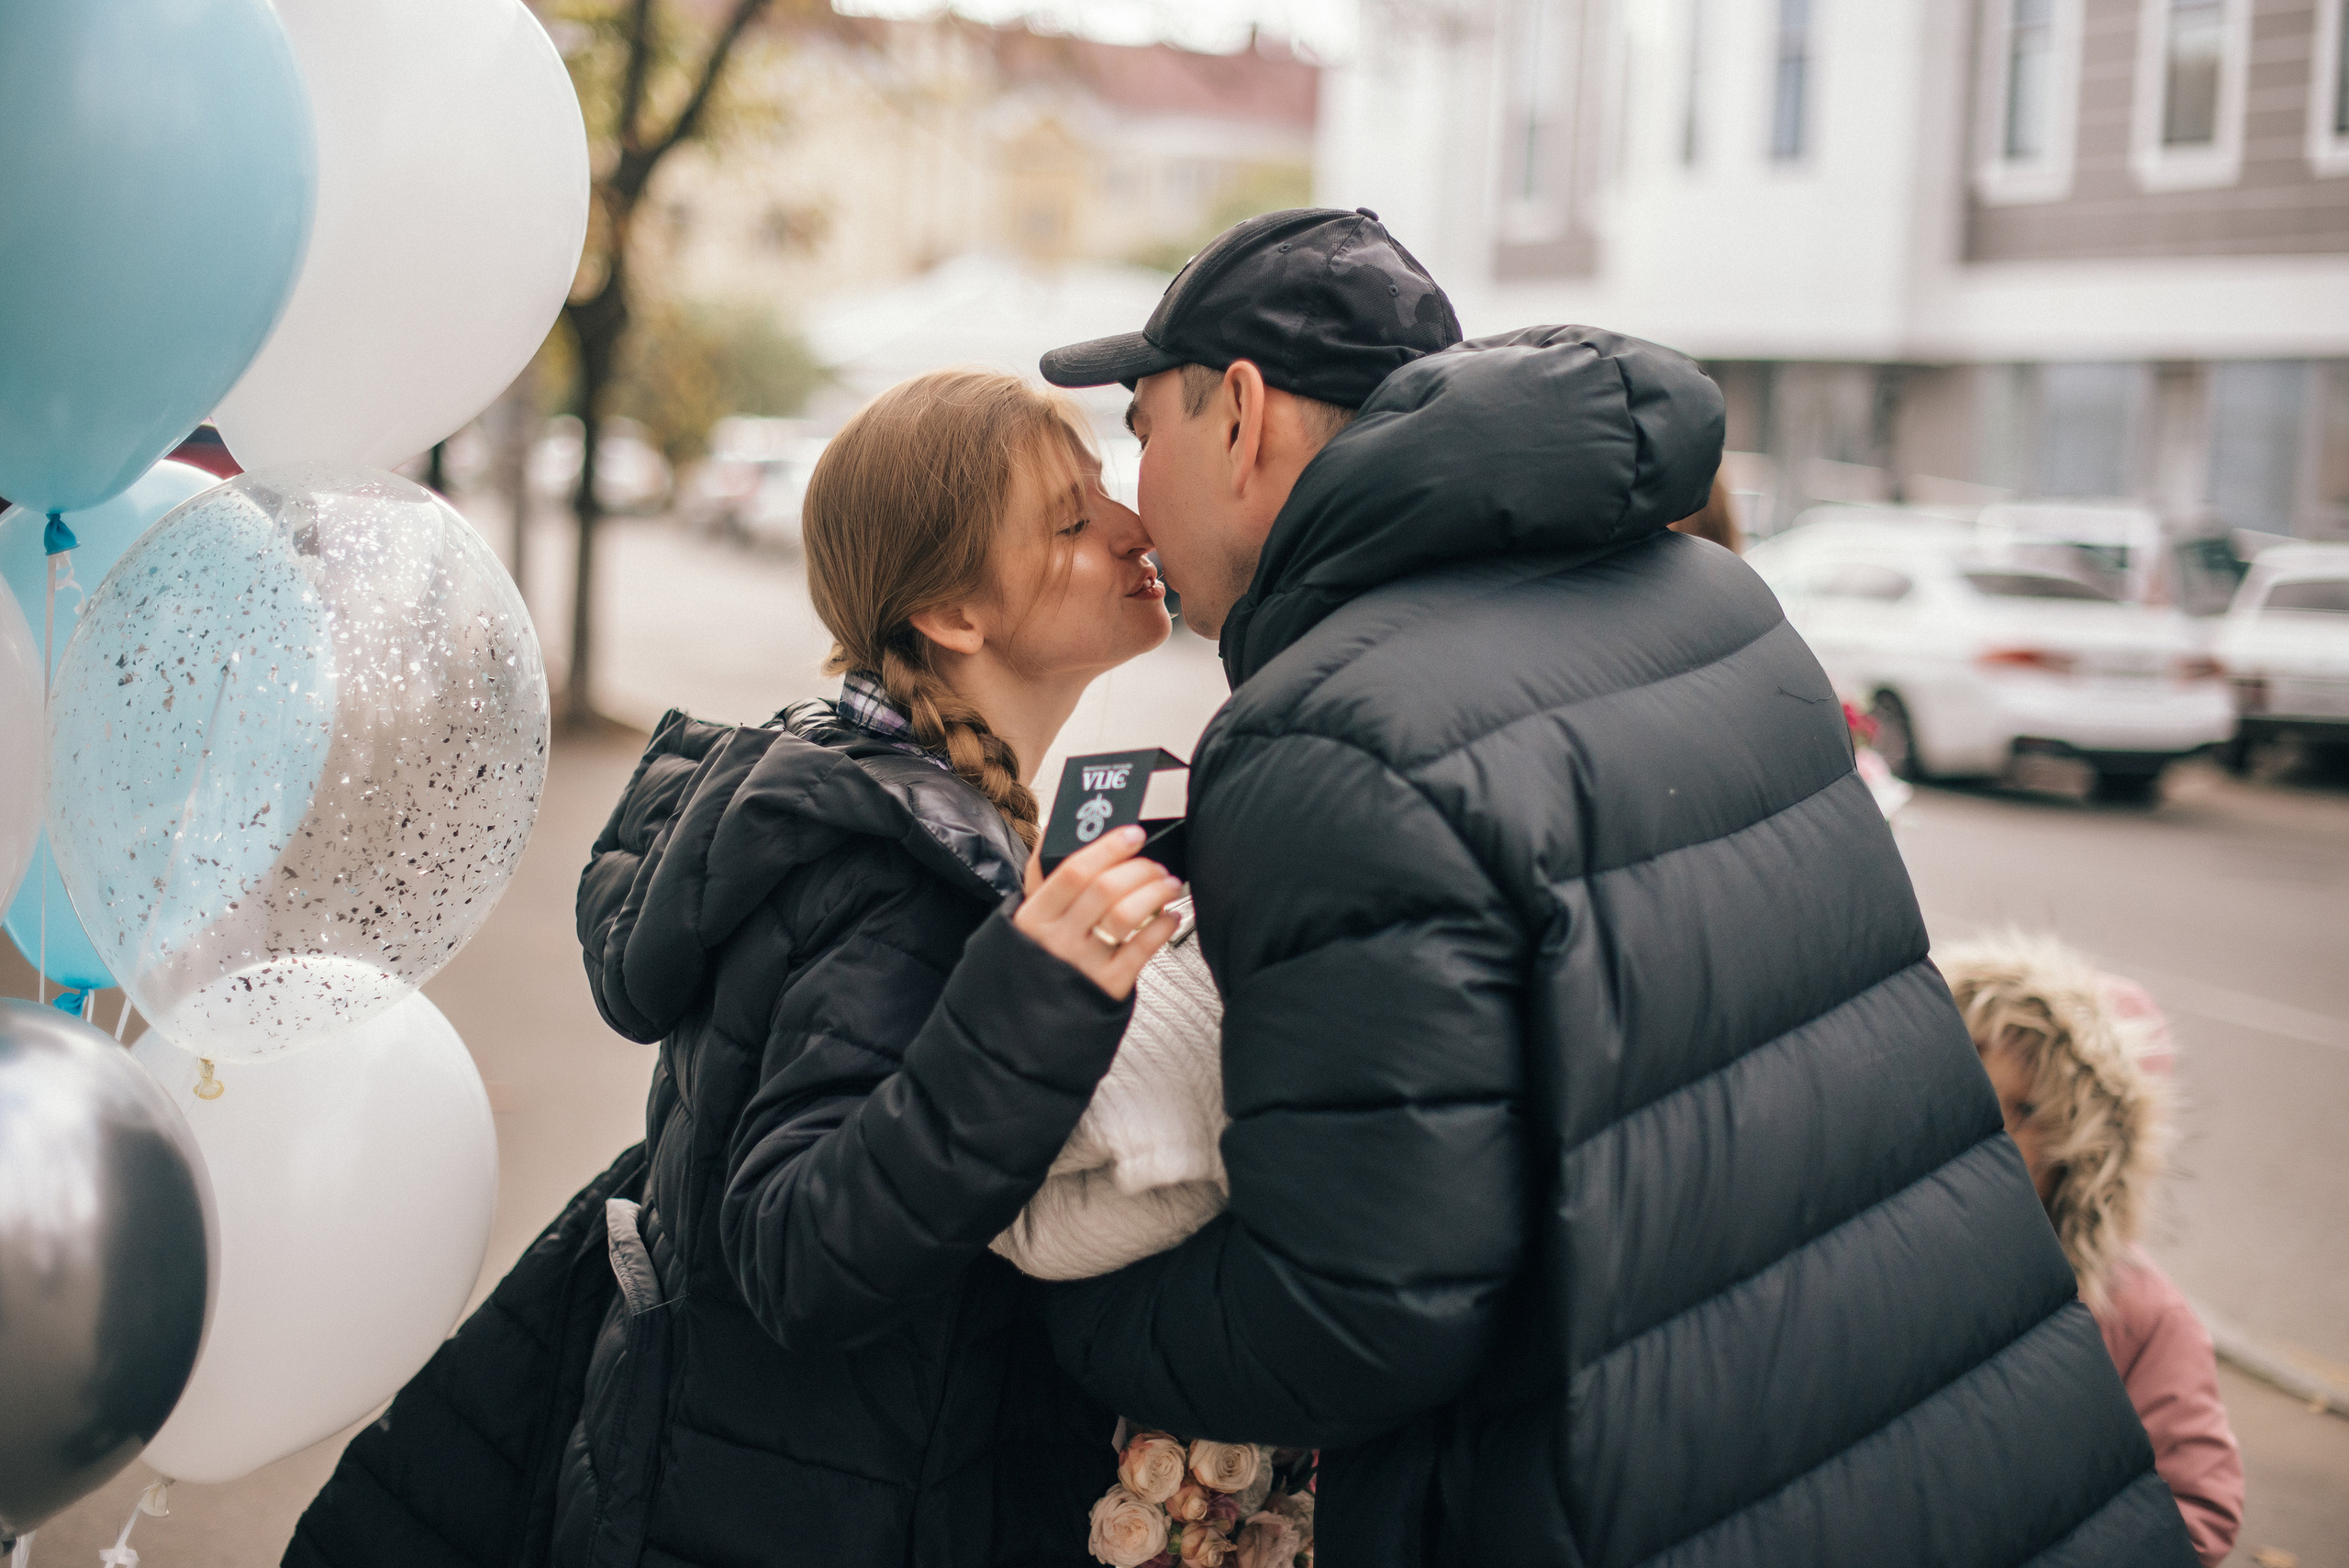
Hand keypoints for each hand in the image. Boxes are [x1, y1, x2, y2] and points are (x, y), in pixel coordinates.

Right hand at [1015, 825, 1181, 999]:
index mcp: (1034, 916)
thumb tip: (1056, 828)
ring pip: (1126, 916)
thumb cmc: (1035, 960)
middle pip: (1105, 889)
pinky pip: (1141, 950)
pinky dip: (1162, 927)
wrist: (1028, 1023)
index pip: (1074, 871)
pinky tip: (1170, 917)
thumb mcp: (1025, 919)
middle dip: (1140, 869)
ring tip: (1168, 885)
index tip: (1133, 835)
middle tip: (1156, 864)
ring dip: (1155, 893)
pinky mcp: (1108, 986)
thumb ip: (1042, 877)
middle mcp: (1058, 939)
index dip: (1108, 848)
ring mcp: (1084, 964)